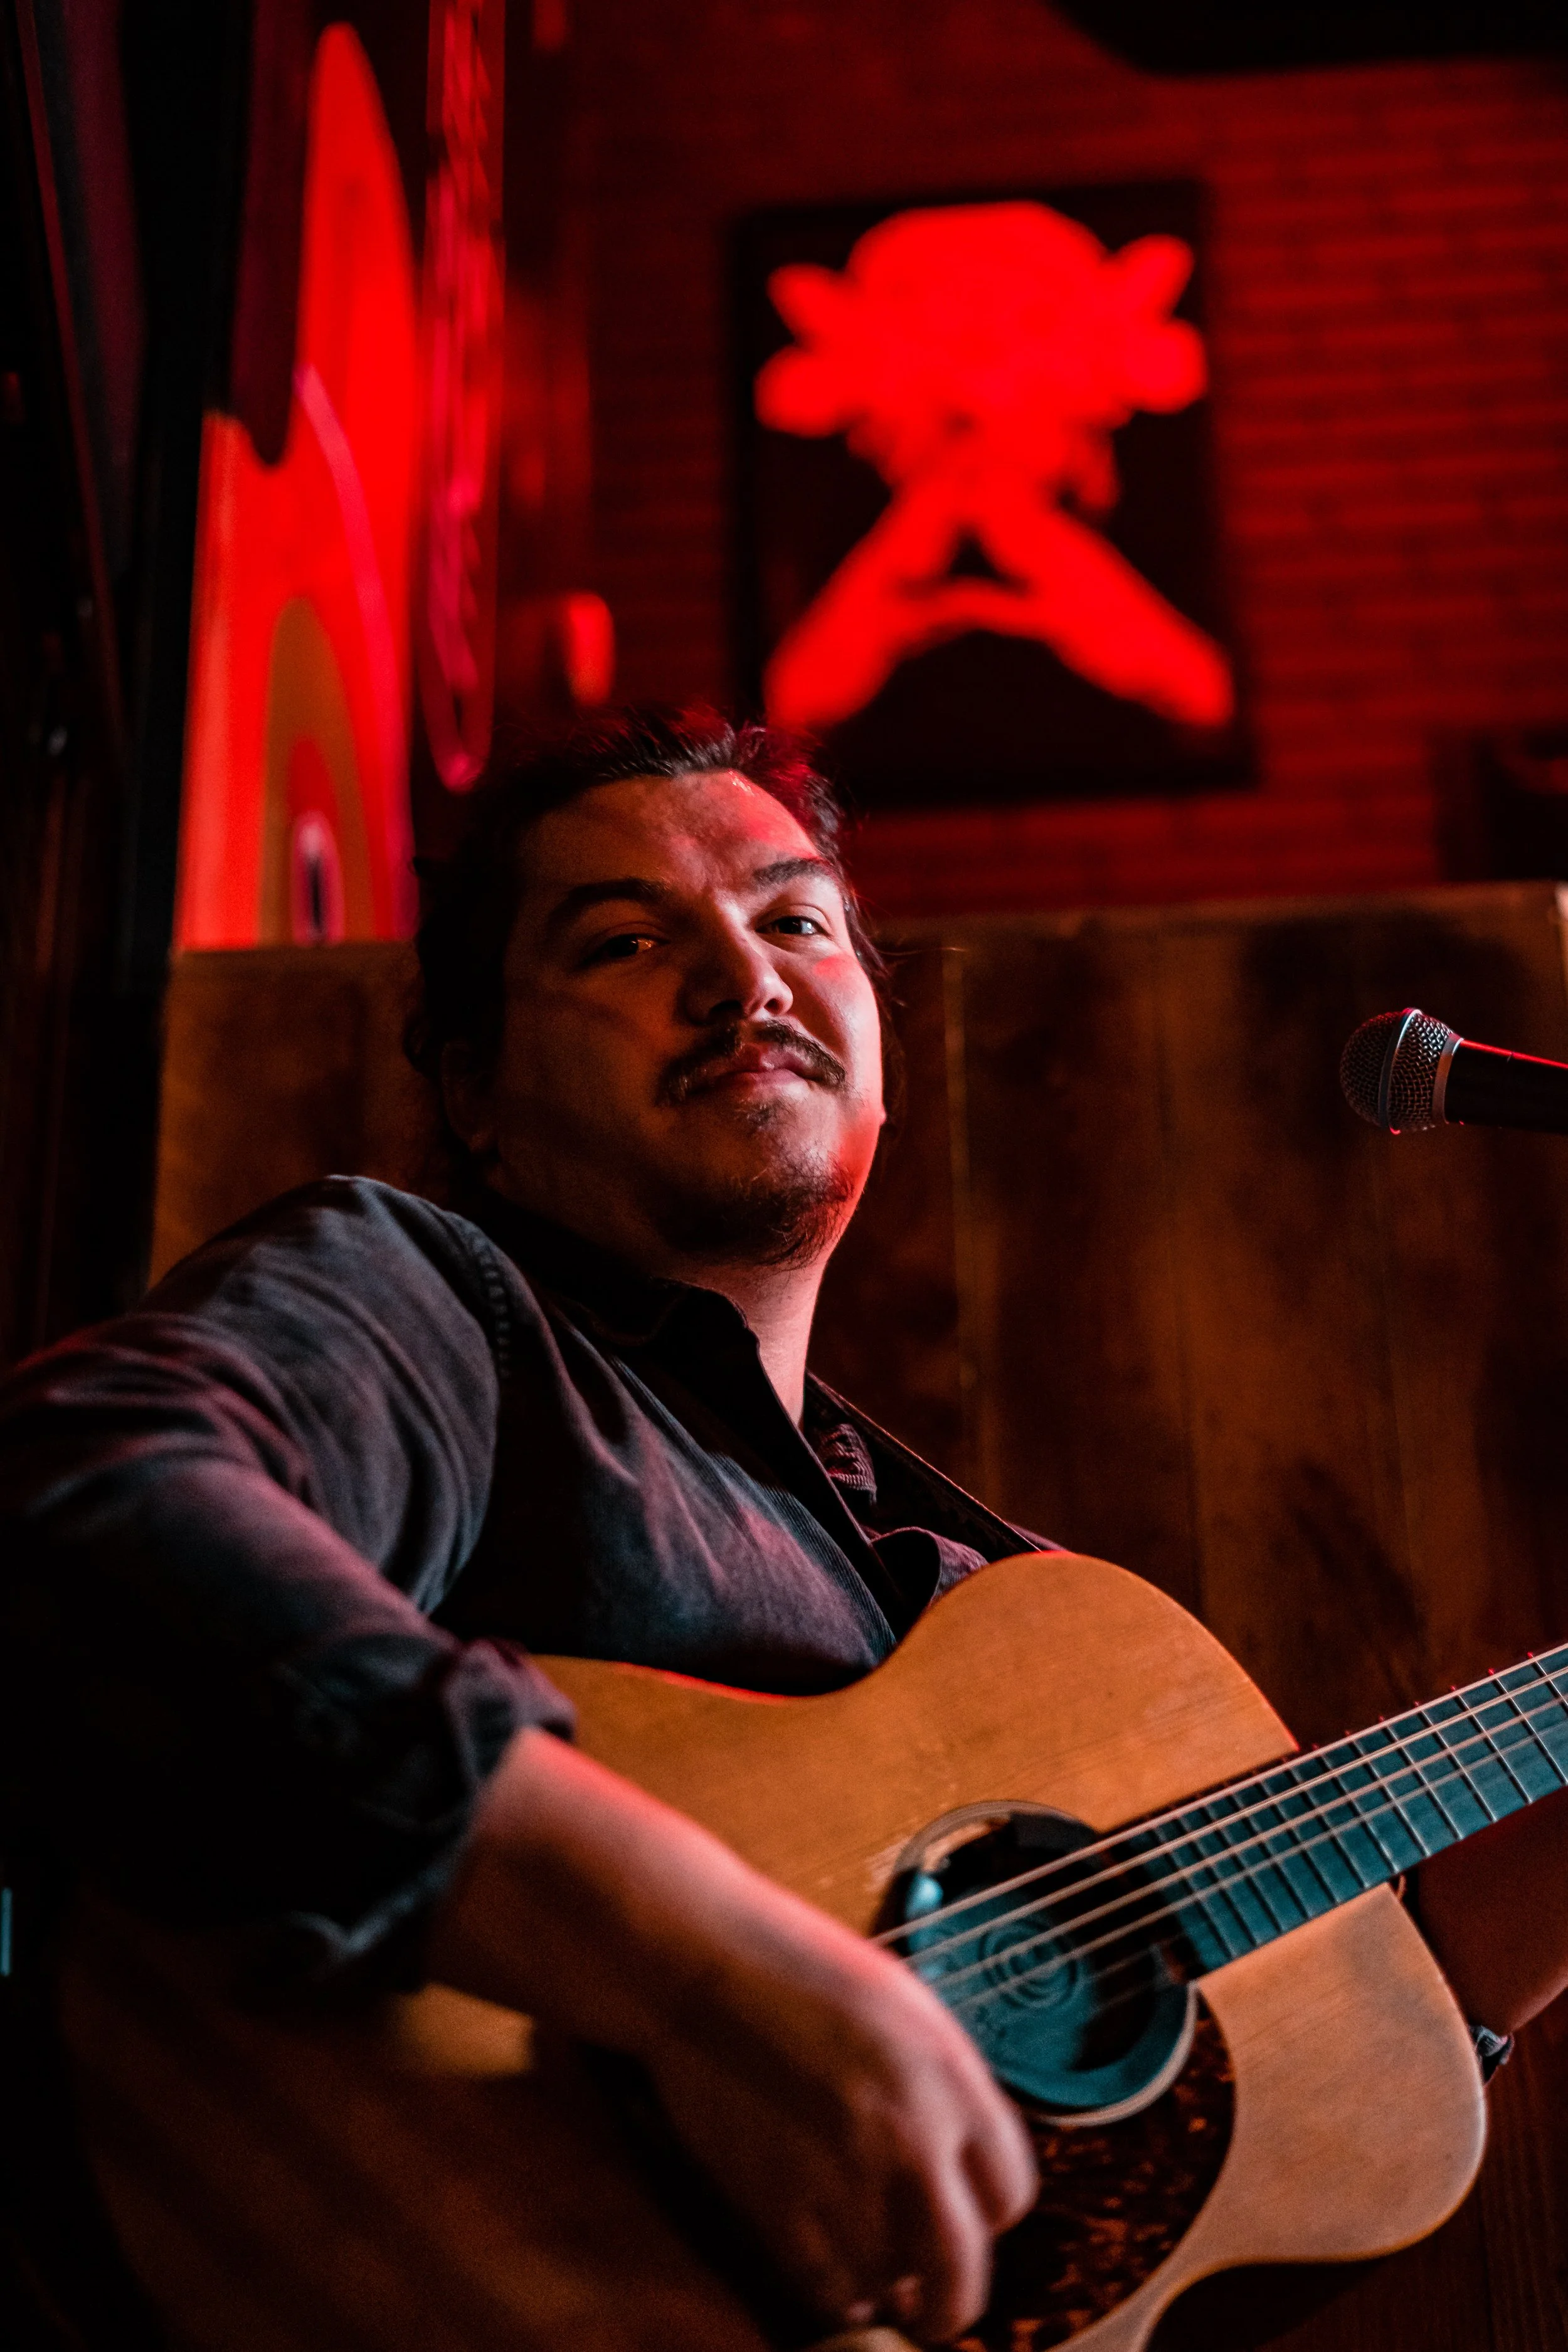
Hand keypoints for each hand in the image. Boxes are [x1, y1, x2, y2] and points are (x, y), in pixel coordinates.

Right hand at [424, 1728, 1037, 2338]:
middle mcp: (911, 2134)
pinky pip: (825, 2289)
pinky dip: (833, 2296)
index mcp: (950, 2076)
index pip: (1010, 2191)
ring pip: (891, 2286)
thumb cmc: (795, 1965)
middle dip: (952, 2297)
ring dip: (886, 2290)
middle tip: (936, 2302)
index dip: (988, 2217)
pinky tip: (832, 2280)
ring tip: (874, 2279)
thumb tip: (960, 2152)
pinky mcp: (778, 2201)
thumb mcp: (902, 2005)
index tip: (966, 2222)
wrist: (701, 1961)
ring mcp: (844, 2175)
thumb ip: (943, 2084)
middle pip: (964, 2268)